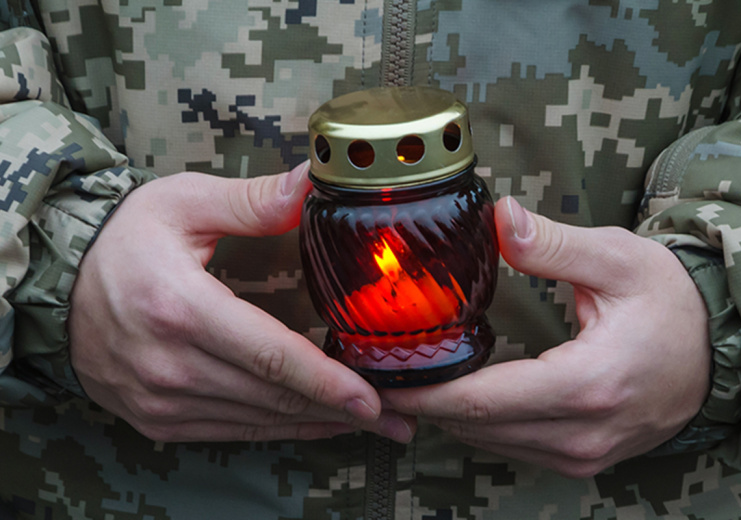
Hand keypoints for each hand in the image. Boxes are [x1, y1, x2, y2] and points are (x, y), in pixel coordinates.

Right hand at [69, 162, 413, 443]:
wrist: (59, 285)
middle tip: (395, 419)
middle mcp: (168, 364)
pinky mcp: (157, 417)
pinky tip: (312, 424)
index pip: (270, 354)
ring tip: (368, 425)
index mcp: (179, 307)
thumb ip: (253, 200)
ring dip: (315, 424)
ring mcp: (159, 399)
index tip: (374, 399)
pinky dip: (276, 430)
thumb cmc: (125, 238)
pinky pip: (230, 431)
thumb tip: (313, 184)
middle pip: (272, 396)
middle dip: (339, 411)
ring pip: (256, 421)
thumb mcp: (183, 202)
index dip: (326, 382)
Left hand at [381, 196, 709, 476]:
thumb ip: (554, 244)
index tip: (384, 379)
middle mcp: (583, 432)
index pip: (482, 400)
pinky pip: (515, 447)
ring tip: (413, 382)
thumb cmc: (670, 303)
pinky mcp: (584, 457)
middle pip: (477, 427)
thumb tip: (500, 219)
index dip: (425, 393)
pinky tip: (461, 396)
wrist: (713, 348)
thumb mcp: (619, 259)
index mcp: (588, 384)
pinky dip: (480, 425)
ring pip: (492, 442)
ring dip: (448, 417)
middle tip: (384, 375)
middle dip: (425, 404)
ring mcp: (584, 453)